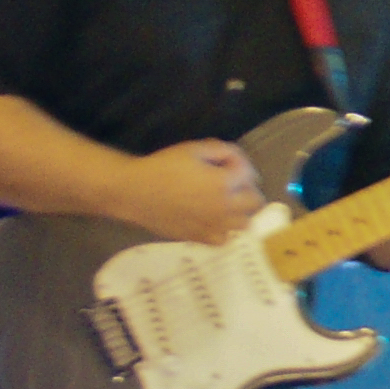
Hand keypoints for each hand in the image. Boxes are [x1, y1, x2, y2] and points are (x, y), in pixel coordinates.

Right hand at [120, 139, 266, 243]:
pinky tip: (212, 219)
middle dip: (246, 189)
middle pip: (255, 202)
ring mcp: (211, 226)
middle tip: (230, 183)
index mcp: (224, 183)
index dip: (239, 165)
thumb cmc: (163, 167)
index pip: (249, 175)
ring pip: (244, 224)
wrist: (134, 191)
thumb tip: (240, 164)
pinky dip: (223, 230)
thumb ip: (224, 151)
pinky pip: (223, 240)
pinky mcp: (197, 238)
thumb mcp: (195, 149)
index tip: (224, 164)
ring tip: (224, 202)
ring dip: (240, 212)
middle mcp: (223, 208)